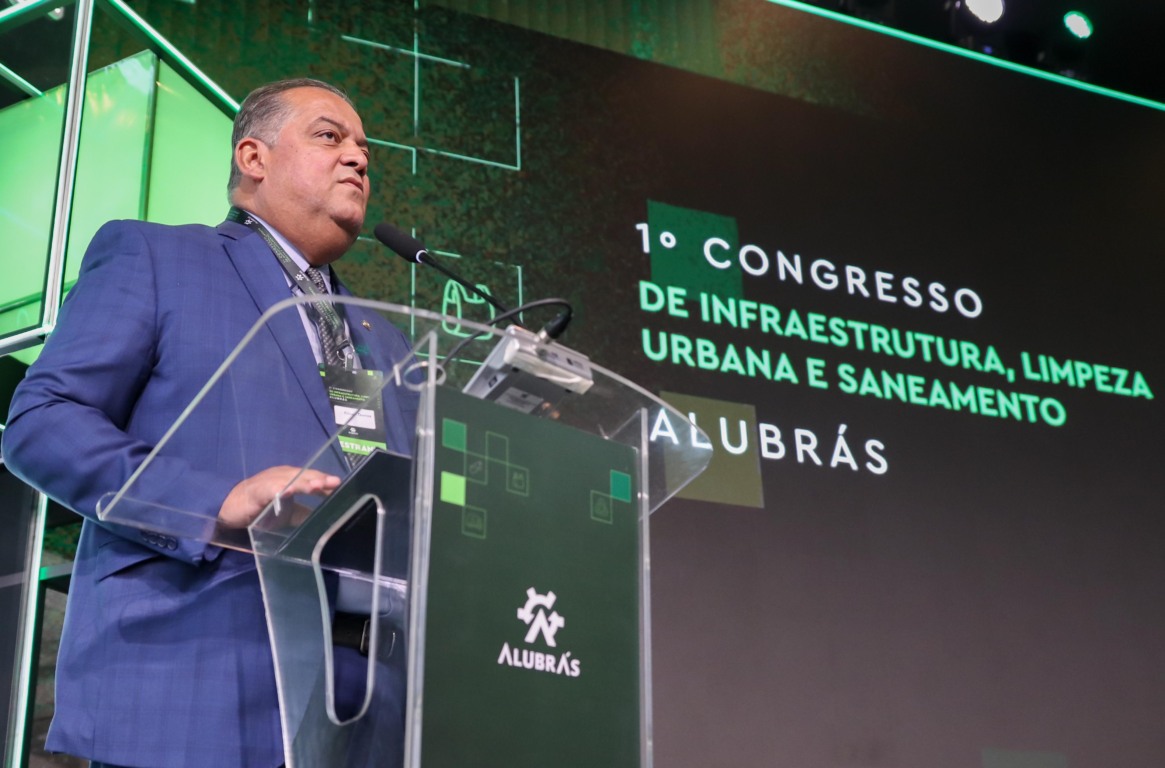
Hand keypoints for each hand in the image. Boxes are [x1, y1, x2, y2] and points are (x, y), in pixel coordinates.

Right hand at [218, 465, 341, 527]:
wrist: (231, 508)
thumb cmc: (262, 508)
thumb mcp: (287, 513)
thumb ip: (305, 514)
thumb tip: (326, 519)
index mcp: (292, 478)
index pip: (312, 478)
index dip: (326, 482)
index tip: (341, 486)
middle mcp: (283, 476)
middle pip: (304, 475)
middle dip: (319, 478)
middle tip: (334, 482)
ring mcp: (270, 481)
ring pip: (290, 479)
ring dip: (304, 482)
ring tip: (318, 486)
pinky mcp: (258, 491)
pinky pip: (270, 489)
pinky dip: (280, 489)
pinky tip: (288, 492)